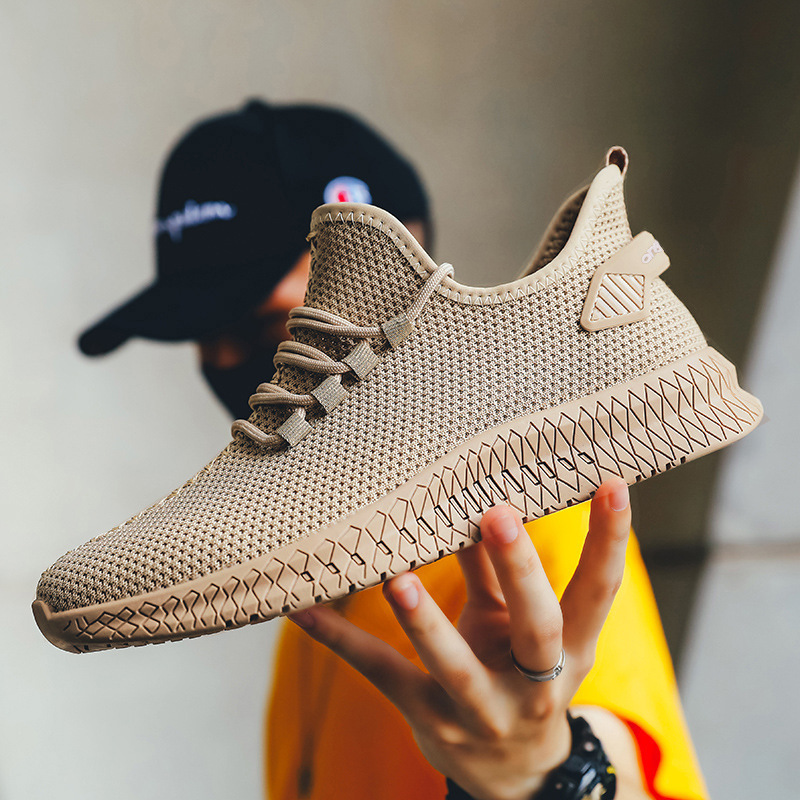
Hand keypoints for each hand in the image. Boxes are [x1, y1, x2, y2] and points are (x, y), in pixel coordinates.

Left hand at [289, 478, 631, 799]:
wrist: (513, 775)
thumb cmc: (520, 677)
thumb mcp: (518, 627)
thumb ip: (497, 571)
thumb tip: (476, 504)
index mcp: (569, 651)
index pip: (598, 592)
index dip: (609, 542)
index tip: (611, 484)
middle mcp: (535, 687)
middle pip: (538, 630)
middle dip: (520, 572)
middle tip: (498, 514)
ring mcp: (482, 710)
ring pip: (456, 667)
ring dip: (427, 622)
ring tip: (398, 579)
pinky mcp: (429, 719)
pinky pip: (382, 674)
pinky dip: (341, 640)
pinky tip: (303, 609)